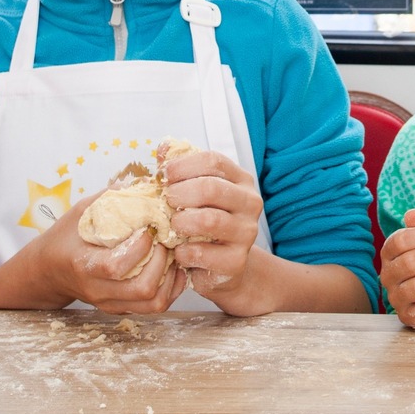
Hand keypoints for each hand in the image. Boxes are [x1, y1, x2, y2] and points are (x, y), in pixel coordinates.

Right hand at [21, 192, 186, 312]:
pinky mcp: (120, 308)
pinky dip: (170, 288)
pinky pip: (154, 306)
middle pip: (143, 289)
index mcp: (83, 265)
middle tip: (165, 241)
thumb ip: (110, 197)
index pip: (117, 266)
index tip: (149, 228)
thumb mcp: (81, 212)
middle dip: (163, 262)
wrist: (47, 271)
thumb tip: (145, 182)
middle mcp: (98, 290)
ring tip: (171, 254)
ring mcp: (110, 303)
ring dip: (171, 277)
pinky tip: (171, 267)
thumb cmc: (66, 237)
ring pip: (153, 303)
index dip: (140, 247)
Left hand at [163, 148, 265, 311]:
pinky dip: (182, 252)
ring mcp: (247, 232)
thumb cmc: (204, 221)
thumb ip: (180, 169)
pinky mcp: (237, 261)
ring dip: (180, 222)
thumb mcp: (194, 191)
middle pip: (211, 187)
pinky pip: (203, 253)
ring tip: (172, 226)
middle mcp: (250, 202)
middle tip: (165, 202)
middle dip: (179, 193)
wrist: (224, 266)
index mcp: (241, 179)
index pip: (213, 161)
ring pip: (209, 220)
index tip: (164, 176)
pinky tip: (178, 252)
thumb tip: (164, 147)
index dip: (183, 165)